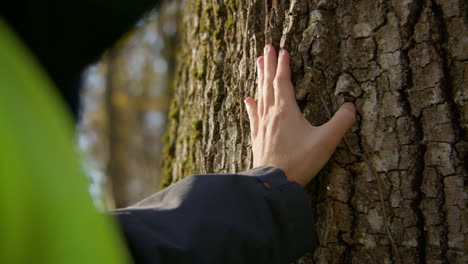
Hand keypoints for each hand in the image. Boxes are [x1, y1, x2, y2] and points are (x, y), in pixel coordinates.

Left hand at [244, 45, 355, 186]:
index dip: (283, 65)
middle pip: (268, 84)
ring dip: (259, 79)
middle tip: (266, 47)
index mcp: (287, 111)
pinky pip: (254, 116)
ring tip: (257, 63)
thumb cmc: (300, 162)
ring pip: (260, 96)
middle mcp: (271, 114)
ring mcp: (262, 126)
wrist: (274, 182)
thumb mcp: (326, 142)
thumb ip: (341, 123)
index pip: (283, 81)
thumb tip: (352, 106)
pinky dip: (251, 105)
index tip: (282, 50)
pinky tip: (248, 99)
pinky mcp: (258, 138)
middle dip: (268, 64)